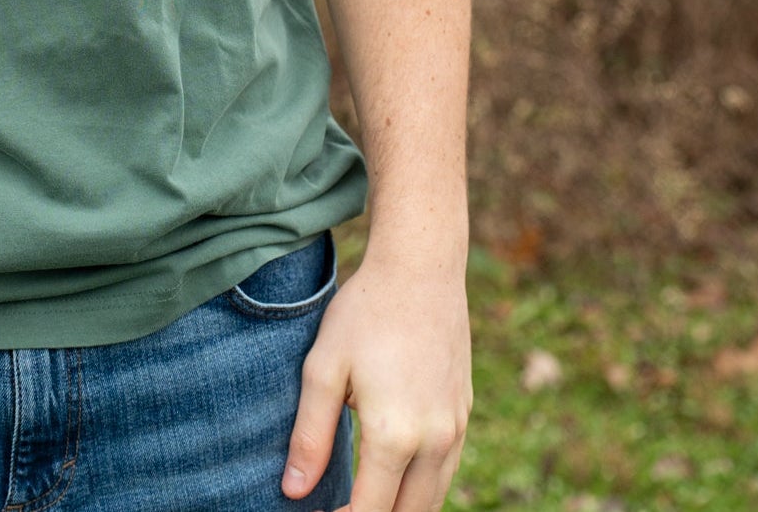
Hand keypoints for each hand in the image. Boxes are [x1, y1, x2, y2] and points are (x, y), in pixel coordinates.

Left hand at [280, 245, 472, 511]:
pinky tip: (394, 474)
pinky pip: (446, 470)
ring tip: (364, 497)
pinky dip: (422, 486)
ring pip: (433, 498)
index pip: (371, 511)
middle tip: (339, 508)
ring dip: (401, 508)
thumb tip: (293, 492)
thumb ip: (309, 436)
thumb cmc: (364, 313)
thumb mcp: (323, 369)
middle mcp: (434, 442)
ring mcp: (456, 430)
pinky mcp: (464, 414)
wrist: (421, 269)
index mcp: (394, 435)